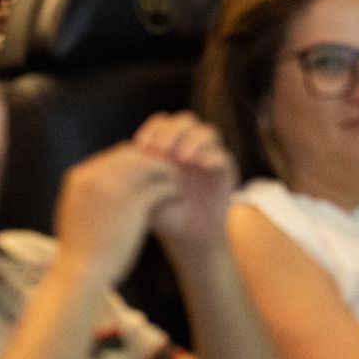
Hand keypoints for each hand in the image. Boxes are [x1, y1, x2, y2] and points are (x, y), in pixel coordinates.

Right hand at [54, 139, 181, 286]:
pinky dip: (170, 189)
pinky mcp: (133, 206)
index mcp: (80, 177)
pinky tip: (177, 195)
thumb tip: (100, 180)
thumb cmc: (80, 249)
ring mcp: (114, 189)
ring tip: (175, 179)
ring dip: (164, 170)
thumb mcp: (75, 211)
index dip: (134, 160)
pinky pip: (159, 188)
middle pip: (131, 155)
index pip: (114, 155)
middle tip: (166, 170)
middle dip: (150, 160)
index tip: (147, 170)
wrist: (81, 275)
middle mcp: (96, 177)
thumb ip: (88, 191)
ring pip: (149, 165)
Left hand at [137, 112, 238, 253]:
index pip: (162, 123)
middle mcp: (190, 146)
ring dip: (193, 141)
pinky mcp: (225, 170)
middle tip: (163, 149)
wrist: (188, 237)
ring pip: (207, 132)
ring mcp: (208, 157)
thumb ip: (141, 174)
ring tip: (183, 158)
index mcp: (169, 146)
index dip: (152, 130)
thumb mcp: (146, 195)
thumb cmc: (163, 214)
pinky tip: (201, 165)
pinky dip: (212, 156)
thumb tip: (134, 153)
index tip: (142, 146)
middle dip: (173, 132)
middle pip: (185, 121)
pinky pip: (222, 155)